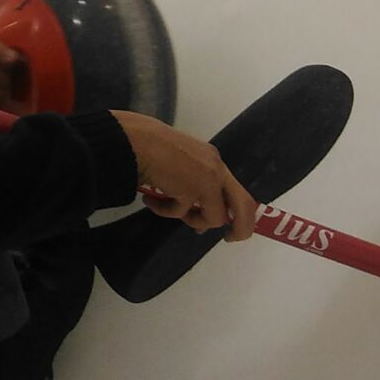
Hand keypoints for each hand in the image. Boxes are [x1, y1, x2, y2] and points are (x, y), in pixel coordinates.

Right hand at [108, 110, 259, 239]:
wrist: (135, 141)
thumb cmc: (150, 147)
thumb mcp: (180, 164)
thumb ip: (193, 185)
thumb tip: (198, 215)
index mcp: (213, 160)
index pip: (236, 190)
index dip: (237, 210)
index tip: (230, 226)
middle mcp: (216, 169)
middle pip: (244, 205)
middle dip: (241, 227)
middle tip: (230, 238)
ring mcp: (207, 179)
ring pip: (214, 218)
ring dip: (190, 219)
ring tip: (163, 205)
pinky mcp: (192, 190)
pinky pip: (183, 214)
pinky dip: (164, 212)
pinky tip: (150, 200)